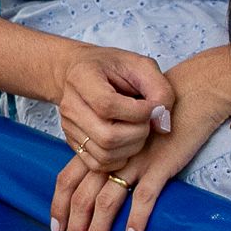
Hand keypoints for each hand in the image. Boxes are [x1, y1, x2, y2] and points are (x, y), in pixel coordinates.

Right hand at [53, 45, 174, 173]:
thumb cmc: (113, 67)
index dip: (138, 112)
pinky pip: (98, 164)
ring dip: (132, 147)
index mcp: (82, 78)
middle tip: (146, 121)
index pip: (108, 105)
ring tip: (137, 130)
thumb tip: (161, 125)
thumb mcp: (142, 66)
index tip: (152, 106)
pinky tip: (126, 142)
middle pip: (107, 136)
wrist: (81, 73)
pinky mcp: (73, 142)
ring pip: (105, 153)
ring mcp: (69, 126)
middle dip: (138, 133)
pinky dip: (120, 159)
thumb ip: (160, 90)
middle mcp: (70, 105)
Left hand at [53, 52, 230, 230]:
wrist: (190, 96)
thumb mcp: (126, 133)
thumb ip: (111, 155)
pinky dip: (136, 219)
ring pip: (106, 202)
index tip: (55, 228)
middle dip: (74, 228)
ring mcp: (135, 161)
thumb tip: (99, 186)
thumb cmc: (157, 115)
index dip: (59, 205)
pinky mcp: (159, 165)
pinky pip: (144, 197)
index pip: (67, 179)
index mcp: (100, 148)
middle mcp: (112, 156)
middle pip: (82, 197)